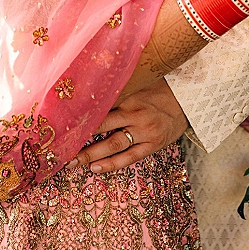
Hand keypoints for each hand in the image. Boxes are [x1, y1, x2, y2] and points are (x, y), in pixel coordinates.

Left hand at [66, 80, 187, 172]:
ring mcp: (145, 131)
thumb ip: (118, 84)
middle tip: (59, 147)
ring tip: (72, 163)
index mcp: (130, 95)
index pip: (99, 105)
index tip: (60, 121)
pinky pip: (129, 157)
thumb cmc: (160, 88)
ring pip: (113, 144)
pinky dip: (111, 164)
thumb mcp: (140, 80)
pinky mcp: (153, 145)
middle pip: (102, 126)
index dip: (80, 114)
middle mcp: (136, 113)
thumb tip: (88, 81)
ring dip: (91, 154)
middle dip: (79, 137)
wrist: (190, 100)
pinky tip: (95, 168)